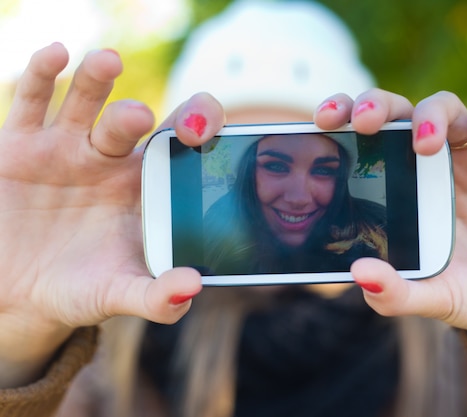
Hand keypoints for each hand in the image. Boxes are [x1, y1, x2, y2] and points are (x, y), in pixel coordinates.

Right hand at [0, 43, 223, 386]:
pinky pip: (31, 102)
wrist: (16, 293)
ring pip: (85, 101)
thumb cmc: (79, 288)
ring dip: (96, 79)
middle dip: (133, 115)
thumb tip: (192, 289)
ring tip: (107, 62)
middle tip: (139, 117)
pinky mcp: (20, 145)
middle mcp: (109, 159)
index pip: (175, 146)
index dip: (193, 130)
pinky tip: (55, 55)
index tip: (200, 130)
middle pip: (129, 121)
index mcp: (142, 187)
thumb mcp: (117, 293)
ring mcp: (66, 147)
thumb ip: (155, 296)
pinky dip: (41, 75)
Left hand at [314, 89, 466, 380]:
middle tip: (365, 123)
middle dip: (377, 104)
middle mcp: (433, 165)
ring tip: (426, 146)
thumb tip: (359, 274)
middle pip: (398, 110)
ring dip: (431, 116)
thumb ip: (395, 293)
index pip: (366, 140)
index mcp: (402, 188)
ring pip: (444, 105)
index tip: (322, 122)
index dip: (344, 118)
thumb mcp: (433, 298)